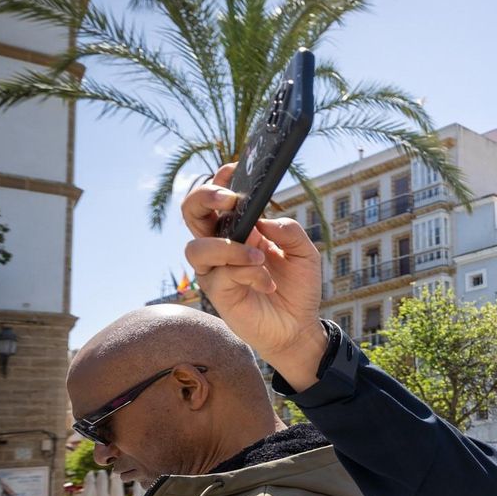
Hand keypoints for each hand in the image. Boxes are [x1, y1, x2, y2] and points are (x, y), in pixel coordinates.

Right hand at [182, 163, 326, 389]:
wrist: (299, 326)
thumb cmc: (298, 288)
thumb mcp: (305, 254)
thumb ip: (289, 231)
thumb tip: (264, 219)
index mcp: (241, 230)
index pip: (218, 199)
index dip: (219, 180)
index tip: (233, 168)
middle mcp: (221, 245)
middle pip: (190, 212)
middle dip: (204, 198)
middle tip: (230, 200)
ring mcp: (215, 270)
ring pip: (196, 248)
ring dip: (229, 248)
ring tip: (259, 257)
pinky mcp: (217, 292)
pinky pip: (221, 275)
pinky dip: (248, 274)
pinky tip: (268, 284)